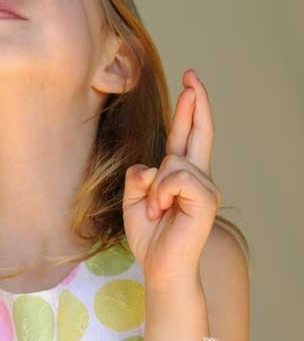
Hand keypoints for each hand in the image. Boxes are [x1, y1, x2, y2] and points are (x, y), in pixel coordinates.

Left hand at [122, 69, 221, 291]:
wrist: (160, 266)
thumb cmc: (149, 235)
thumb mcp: (134, 200)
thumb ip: (138, 177)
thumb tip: (151, 164)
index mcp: (179, 175)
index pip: (186, 136)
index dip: (189, 110)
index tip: (191, 83)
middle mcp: (197, 177)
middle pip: (197, 132)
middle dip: (195, 102)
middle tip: (192, 74)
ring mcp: (205, 187)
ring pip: (171, 162)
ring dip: (155, 189)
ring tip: (158, 211)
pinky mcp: (206, 198)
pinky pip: (174, 178)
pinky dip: (161, 195)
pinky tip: (163, 212)